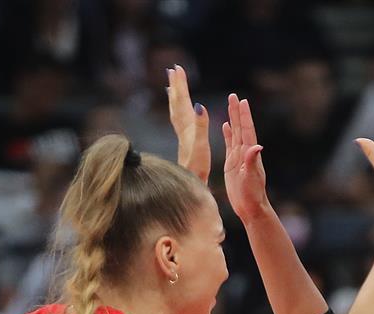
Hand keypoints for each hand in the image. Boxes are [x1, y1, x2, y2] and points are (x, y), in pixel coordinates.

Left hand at [167, 64, 209, 181]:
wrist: (190, 185)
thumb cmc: (197, 168)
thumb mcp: (201, 145)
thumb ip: (201, 125)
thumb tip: (200, 105)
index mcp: (187, 127)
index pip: (183, 101)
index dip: (181, 84)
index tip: (178, 68)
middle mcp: (183, 129)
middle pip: (177, 103)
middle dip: (176, 85)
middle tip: (173, 70)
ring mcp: (183, 136)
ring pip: (177, 111)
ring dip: (175, 97)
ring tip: (172, 86)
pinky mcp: (185, 143)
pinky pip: (180, 121)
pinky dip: (179, 112)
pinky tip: (181, 113)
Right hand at [222, 93, 269, 221]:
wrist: (251, 208)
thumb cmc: (252, 195)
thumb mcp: (252, 177)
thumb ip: (252, 161)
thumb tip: (257, 146)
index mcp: (249, 154)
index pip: (246, 131)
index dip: (244, 116)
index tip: (242, 101)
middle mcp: (245, 153)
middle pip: (240, 128)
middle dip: (237, 112)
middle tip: (233, 96)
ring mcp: (238, 158)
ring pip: (234, 133)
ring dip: (232, 119)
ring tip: (230, 105)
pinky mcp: (232, 164)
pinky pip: (229, 145)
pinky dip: (227, 134)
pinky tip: (225, 125)